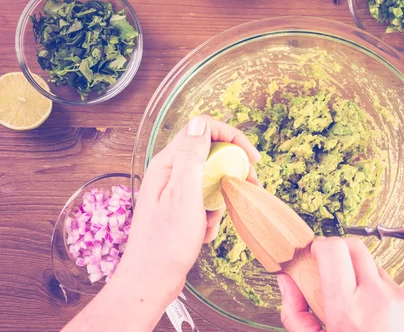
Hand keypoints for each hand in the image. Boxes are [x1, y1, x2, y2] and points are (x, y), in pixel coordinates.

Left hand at [63, 116, 260, 331]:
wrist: (151, 280)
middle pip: (209, 154)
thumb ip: (192, 156)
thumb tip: (199, 122)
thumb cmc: (165, 243)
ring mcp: (173, 190)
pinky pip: (204, 201)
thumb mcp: (184, 196)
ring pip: (209, 180)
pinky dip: (210, 215)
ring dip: (219, 199)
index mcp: (168, 163)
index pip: (202, 130)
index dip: (231, 137)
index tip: (252, 158)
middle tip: (249, 186)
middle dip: (231, 170)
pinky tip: (203, 232)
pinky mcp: (178, 208)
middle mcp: (169, 172)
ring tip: (212, 222)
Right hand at [277, 237, 403, 331]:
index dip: (320, 247)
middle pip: (354, 247)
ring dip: (360, 278)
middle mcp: (377, 299)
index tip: (314, 255)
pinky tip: (377, 318)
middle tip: (330, 272)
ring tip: (357, 308)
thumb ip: (295, 314)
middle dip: (338, 253)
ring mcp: (400, 298)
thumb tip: (287, 281)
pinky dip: (379, 294)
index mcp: (348, 311)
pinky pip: (391, 284)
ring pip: (372, 267)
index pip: (333, 250)